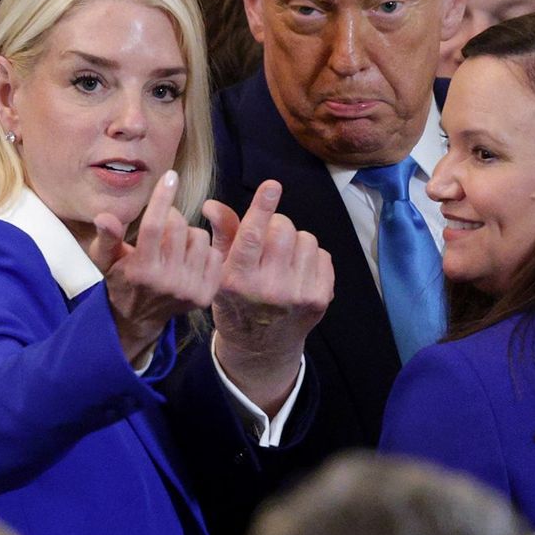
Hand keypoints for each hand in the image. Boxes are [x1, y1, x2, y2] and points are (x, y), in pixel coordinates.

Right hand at [88, 170, 222, 363]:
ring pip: (200, 238)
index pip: (154, 226)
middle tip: (163, 226)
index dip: (162, 198)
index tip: (170, 176)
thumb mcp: (106, 260)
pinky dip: (204, 252)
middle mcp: (166, 281)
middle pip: (180, 227)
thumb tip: (104, 216)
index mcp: (141, 270)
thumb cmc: (121, 280)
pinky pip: (215, 255)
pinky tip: (189, 259)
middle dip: (172, 218)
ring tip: (175, 247)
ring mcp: (188, 290)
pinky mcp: (205, 296)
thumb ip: (108, 237)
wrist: (138, 320)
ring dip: (189, 235)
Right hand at [202, 180, 333, 414]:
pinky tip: (297, 272)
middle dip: (276, 225)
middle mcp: (268, 289)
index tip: (272, 186)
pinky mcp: (319, 299)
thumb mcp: (222, 271)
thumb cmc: (237, 301)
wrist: (261, 348)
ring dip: (295, 242)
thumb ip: (222, 234)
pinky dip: (311, 257)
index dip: (262, 209)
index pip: (252, 237)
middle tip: (268, 242)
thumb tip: (212, 204)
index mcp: (237, 280)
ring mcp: (297, 295)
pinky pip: (323, 255)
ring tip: (283, 260)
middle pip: (283, 229)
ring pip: (305, 238)